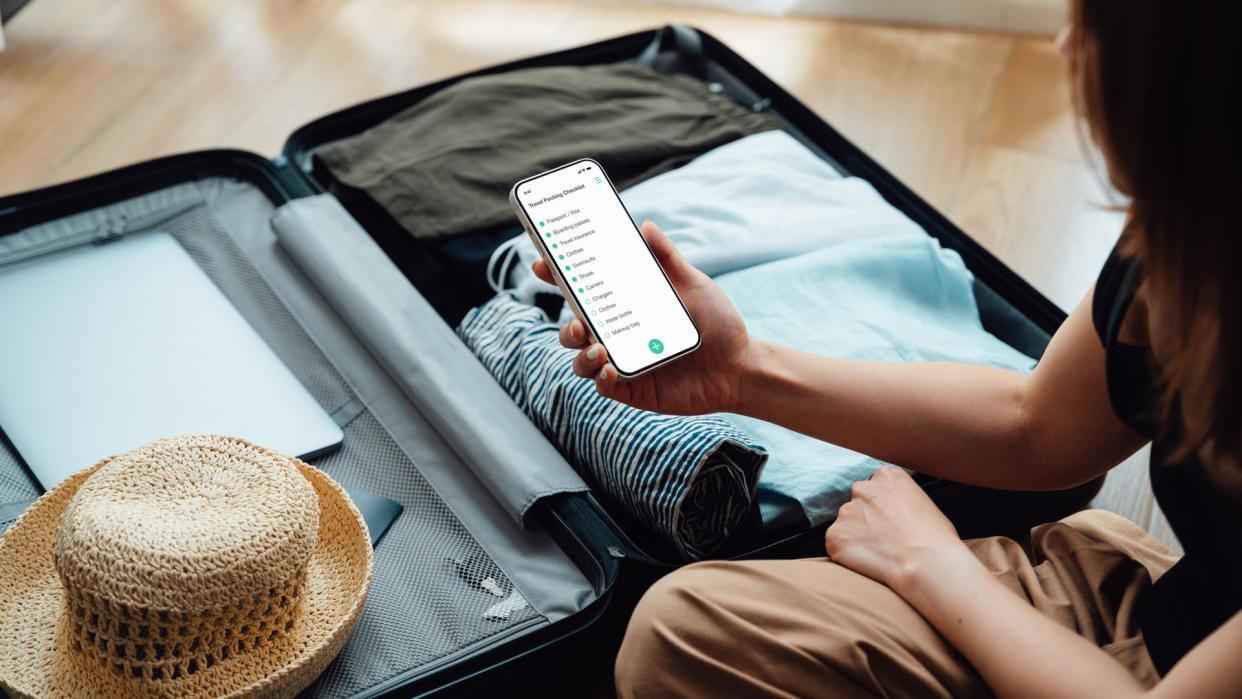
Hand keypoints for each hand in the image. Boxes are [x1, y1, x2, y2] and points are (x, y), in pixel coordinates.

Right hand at [532, 220, 749, 414]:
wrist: (740, 367)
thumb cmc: (717, 324)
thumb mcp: (693, 285)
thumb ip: (667, 259)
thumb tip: (646, 225)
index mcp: (626, 307)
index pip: (583, 292)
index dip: (557, 278)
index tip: (542, 263)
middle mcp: (618, 335)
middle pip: (573, 329)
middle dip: (566, 325)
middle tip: (578, 320)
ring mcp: (622, 362)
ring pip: (581, 359)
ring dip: (580, 353)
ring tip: (596, 347)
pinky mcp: (632, 388)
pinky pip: (603, 384)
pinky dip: (600, 375)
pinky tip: (610, 366)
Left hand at [824, 467, 973, 594]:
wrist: (926, 563)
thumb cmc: (936, 539)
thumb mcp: (923, 504)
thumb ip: (900, 501)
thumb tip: (894, 514)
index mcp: (886, 476)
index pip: (875, 488)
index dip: (882, 509)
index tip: (891, 523)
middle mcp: (862, 489)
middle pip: (858, 504)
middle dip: (865, 520)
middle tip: (884, 541)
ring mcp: (846, 512)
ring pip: (846, 525)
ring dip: (856, 538)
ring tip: (879, 554)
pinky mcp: (834, 535)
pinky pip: (836, 545)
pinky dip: (846, 555)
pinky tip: (868, 563)